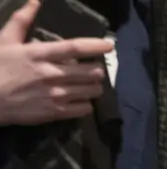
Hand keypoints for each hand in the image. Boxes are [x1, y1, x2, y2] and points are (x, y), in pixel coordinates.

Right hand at [0, 0, 110, 126]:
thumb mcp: (5, 40)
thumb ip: (22, 20)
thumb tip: (35, 1)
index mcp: (40, 54)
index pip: (75, 47)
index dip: (95, 45)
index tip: (109, 45)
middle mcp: (53, 74)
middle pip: (91, 71)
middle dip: (97, 70)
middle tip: (94, 69)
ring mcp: (57, 95)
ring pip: (92, 91)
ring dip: (94, 86)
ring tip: (88, 84)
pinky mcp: (57, 113)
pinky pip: (85, 109)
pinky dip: (86, 103)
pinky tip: (80, 99)